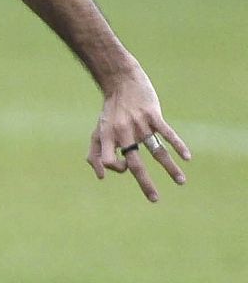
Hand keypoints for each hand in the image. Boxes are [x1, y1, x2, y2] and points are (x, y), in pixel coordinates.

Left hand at [87, 69, 190, 202]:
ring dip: (169, 168)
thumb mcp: (97, 132)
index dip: (118, 168)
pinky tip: (187, 157)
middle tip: (155, 200)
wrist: (121, 83)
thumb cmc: (110, 112)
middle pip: (135, 163)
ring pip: (156, 151)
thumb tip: (102, 177)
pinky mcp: (153, 115)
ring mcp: (140, 125)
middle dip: (145, 183)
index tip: (127, 168)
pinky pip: (167, 133)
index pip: (112, 161)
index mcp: (108, 138)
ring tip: (181, 182)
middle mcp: (123, 133)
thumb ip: (96, 154)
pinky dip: (178, 145)